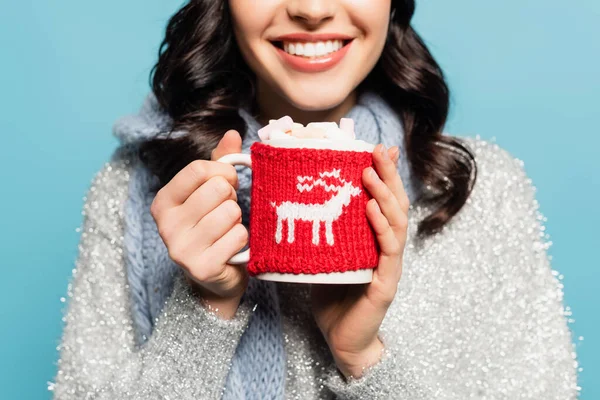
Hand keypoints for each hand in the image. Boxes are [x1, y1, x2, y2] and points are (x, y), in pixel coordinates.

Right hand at [150, 130, 248, 318]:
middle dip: (231, 198)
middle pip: (217, 189)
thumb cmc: (213, 228)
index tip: (229, 183)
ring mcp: (181, 248)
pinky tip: (232, 248)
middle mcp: (166, 225)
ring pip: (230, 213)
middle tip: (226, 212)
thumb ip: (220, 163)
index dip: (223, 172)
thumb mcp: (211, 193)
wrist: (216, 279)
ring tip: (227, 231)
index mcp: (163, 201)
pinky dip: (242, 240)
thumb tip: (232, 132)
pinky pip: (238, 236)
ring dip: (238, 221)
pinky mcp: (201, 267)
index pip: (199, 169)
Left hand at [310, 144, 408, 378]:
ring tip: (371, 173)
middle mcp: (387, 248)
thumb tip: (299, 204)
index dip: (384, 174)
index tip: (377, 149)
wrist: (341, 339)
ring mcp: (389, 265)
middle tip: (378, 150)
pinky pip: (387, 250)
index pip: (385, 200)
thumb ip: (324, 232)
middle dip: (388, 175)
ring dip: (385, 195)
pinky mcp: (385, 282)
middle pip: (395, 204)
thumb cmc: (333, 296)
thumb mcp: (326, 254)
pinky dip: (381, 227)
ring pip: (395, 223)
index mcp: (375, 239)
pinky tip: (372, 209)